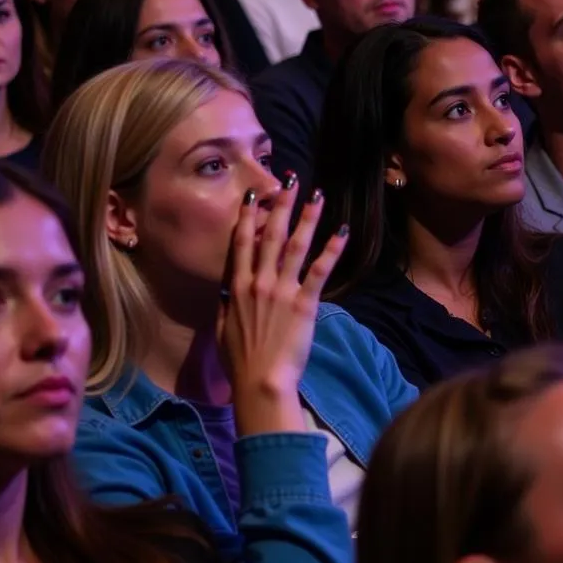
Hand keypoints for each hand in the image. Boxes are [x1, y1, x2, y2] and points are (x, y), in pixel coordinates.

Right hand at [216, 173, 348, 434]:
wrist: (259, 382)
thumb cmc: (239, 361)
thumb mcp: (220, 329)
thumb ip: (224, 304)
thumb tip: (226, 288)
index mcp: (236, 287)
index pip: (242, 243)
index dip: (248, 216)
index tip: (253, 196)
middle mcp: (258, 282)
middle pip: (269, 235)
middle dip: (280, 205)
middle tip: (289, 180)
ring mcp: (281, 290)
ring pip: (295, 245)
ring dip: (307, 217)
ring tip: (317, 196)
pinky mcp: (304, 303)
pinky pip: (319, 270)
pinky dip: (331, 249)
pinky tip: (342, 231)